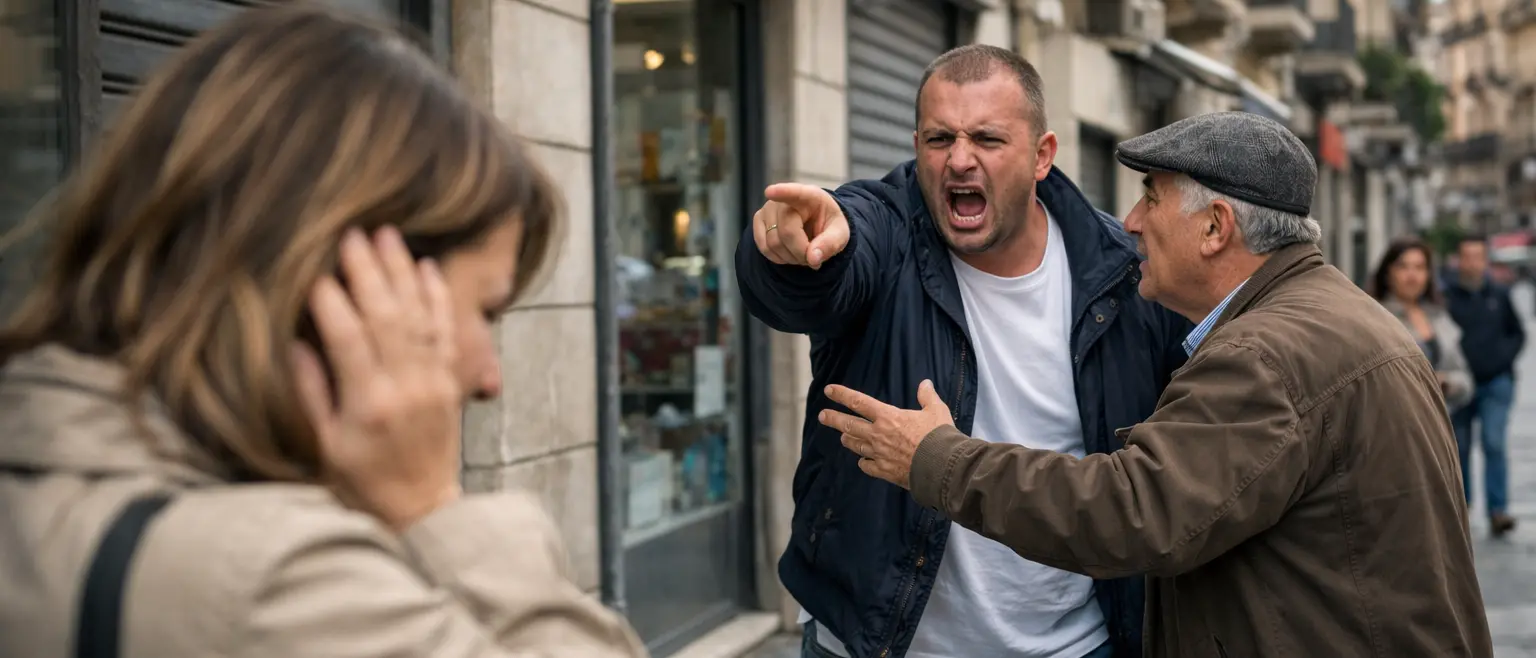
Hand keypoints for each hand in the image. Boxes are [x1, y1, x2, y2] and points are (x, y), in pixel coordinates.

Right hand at [291, 227, 464, 531]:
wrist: (422, 507)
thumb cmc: (363, 481)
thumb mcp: (325, 445)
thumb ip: (312, 393)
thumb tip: (297, 343)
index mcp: (369, 404)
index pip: (348, 338)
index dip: (331, 301)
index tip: (314, 269)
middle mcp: (405, 386)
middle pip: (386, 315)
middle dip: (367, 270)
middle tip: (350, 233)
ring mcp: (433, 381)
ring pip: (418, 314)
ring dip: (402, 271)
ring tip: (386, 235)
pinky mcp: (450, 380)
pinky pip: (446, 330)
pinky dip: (436, 296)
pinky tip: (425, 267)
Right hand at [752, 183, 849, 268]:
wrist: (816, 226)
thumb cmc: (828, 226)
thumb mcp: (840, 234)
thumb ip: (830, 244)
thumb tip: (812, 258)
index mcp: (810, 196)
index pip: (795, 193)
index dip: (782, 192)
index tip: (771, 192)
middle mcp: (784, 199)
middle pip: (787, 232)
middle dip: (801, 253)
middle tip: (812, 258)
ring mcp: (768, 208)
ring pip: (773, 243)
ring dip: (790, 258)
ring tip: (802, 254)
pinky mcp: (759, 220)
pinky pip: (764, 247)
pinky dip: (778, 258)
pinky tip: (789, 254)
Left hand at [818, 380, 952, 488]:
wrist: (941, 467)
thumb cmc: (939, 436)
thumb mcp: (936, 411)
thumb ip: (927, 397)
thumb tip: (925, 383)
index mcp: (888, 417)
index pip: (859, 402)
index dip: (842, 395)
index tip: (828, 390)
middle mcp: (878, 435)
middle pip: (849, 425)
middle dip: (833, 419)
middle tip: (822, 416)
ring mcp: (878, 454)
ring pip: (856, 445)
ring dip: (848, 440)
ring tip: (843, 437)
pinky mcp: (884, 471)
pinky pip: (867, 466)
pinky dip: (864, 462)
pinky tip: (863, 462)